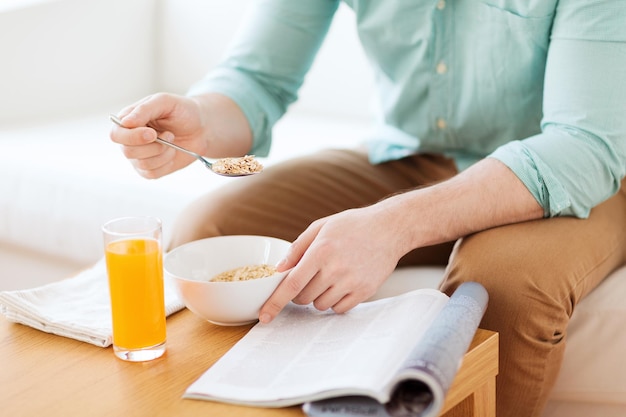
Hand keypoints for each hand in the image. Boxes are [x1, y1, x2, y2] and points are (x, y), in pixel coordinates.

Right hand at [110, 93, 207, 178]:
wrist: (202, 128)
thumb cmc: (182, 111)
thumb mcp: (165, 102)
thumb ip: (144, 109)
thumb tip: (125, 122)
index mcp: (128, 120)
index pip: (116, 134)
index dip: (132, 137)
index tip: (152, 133)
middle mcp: (130, 139)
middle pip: (128, 151)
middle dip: (153, 146)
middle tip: (170, 135)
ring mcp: (139, 155)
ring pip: (142, 163)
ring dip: (162, 153)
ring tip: (172, 141)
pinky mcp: (151, 168)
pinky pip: (151, 173)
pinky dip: (166, 163)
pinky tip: (172, 152)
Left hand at [259, 204, 406, 322]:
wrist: (389, 228)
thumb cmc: (352, 225)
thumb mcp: (321, 227)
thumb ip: (297, 248)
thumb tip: (278, 270)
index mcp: (321, 251)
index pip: (292, 284)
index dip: (275, 302)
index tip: (264, 316)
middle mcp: (335, 269)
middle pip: (304, 298)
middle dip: (300, 292)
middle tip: (311, 277)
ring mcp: (351, 282)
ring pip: (320, 305)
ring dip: (318, 297)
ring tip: (330, 277)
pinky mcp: (365, 291)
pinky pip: (339, 309)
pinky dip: (336, 302)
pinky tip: (342, 284)